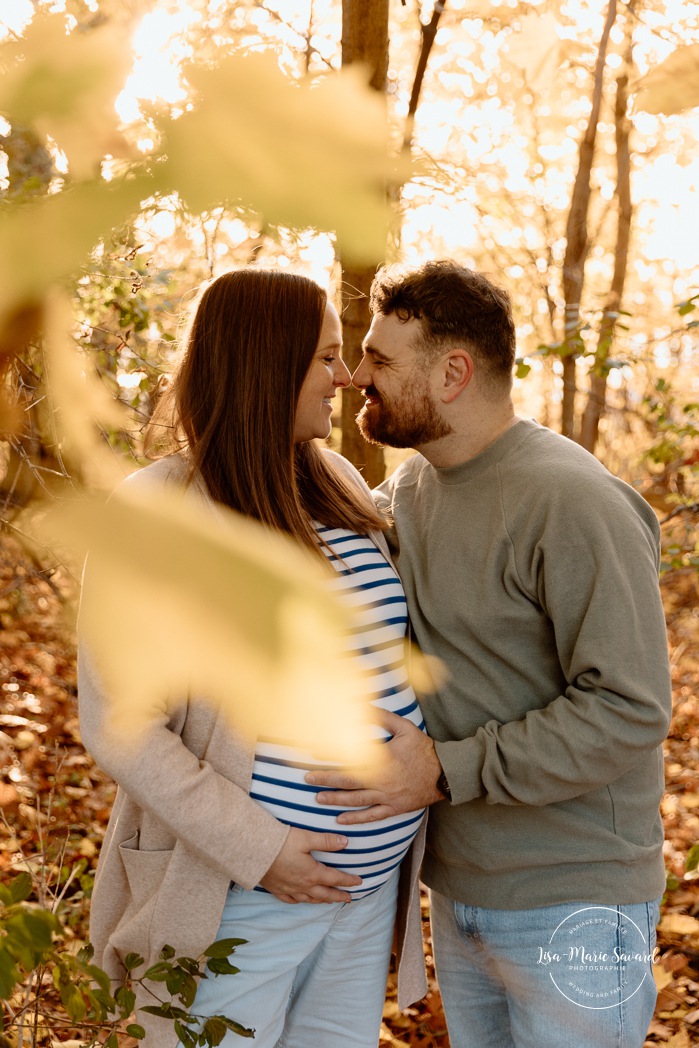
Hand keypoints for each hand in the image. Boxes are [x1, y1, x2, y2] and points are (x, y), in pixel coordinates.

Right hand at [259, 826, 361, 903]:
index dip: (348, 880)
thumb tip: (345, 843)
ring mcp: (289, 889)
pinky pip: (292, 900)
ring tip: (329, 901)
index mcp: (312, 873)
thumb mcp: (305, 838)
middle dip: (338, 896)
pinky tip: (302, 899)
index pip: (335, 878)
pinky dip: (301, 901)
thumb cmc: (279, 842)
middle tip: (349, 899)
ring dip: (322, 900)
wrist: (252, 851)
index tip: (359, 882)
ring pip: (309, 899)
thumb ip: (326, 841)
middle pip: (324, 894)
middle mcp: (302, 885)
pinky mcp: (276, 889)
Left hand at [306, 710, 443, 823]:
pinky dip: (356, 819)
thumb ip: (383, 717)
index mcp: (382, 760)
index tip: (314, 755)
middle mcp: (381, 780)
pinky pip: (372, 816)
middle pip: (348, 782)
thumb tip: (364, 704)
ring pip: (356, 800)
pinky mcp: (394, 808)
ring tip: (319, 799)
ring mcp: (387, 797)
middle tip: (307, 780)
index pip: (351, 758)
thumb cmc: (424, 750)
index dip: (331, 757)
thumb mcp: (405, 728)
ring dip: (336, 800)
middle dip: (326, 780)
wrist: (446, 775)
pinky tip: (341, 819)